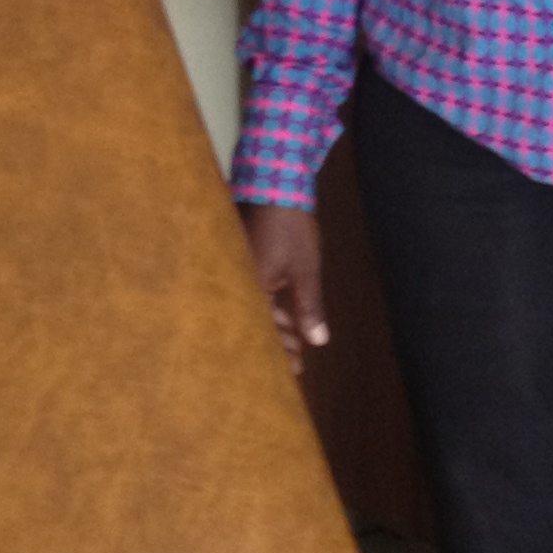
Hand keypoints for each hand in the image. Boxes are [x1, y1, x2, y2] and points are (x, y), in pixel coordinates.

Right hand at [239, 202, 328, 373]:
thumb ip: (308, 306)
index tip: (296, 369)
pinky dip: (270, 304)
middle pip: (255, 324)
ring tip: (296, 339)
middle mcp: (235, 283)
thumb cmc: (290, 226)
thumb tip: (318, 340)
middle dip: (277, 343)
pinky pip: (253, 292)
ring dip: (276, 324)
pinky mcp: (242, 260)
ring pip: (255, 308)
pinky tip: (286, 313)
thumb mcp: (304, 269)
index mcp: (246, 289)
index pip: (261, 331)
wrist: (274, 183)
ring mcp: (236, 271)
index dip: (279, 352)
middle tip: (297, 361)